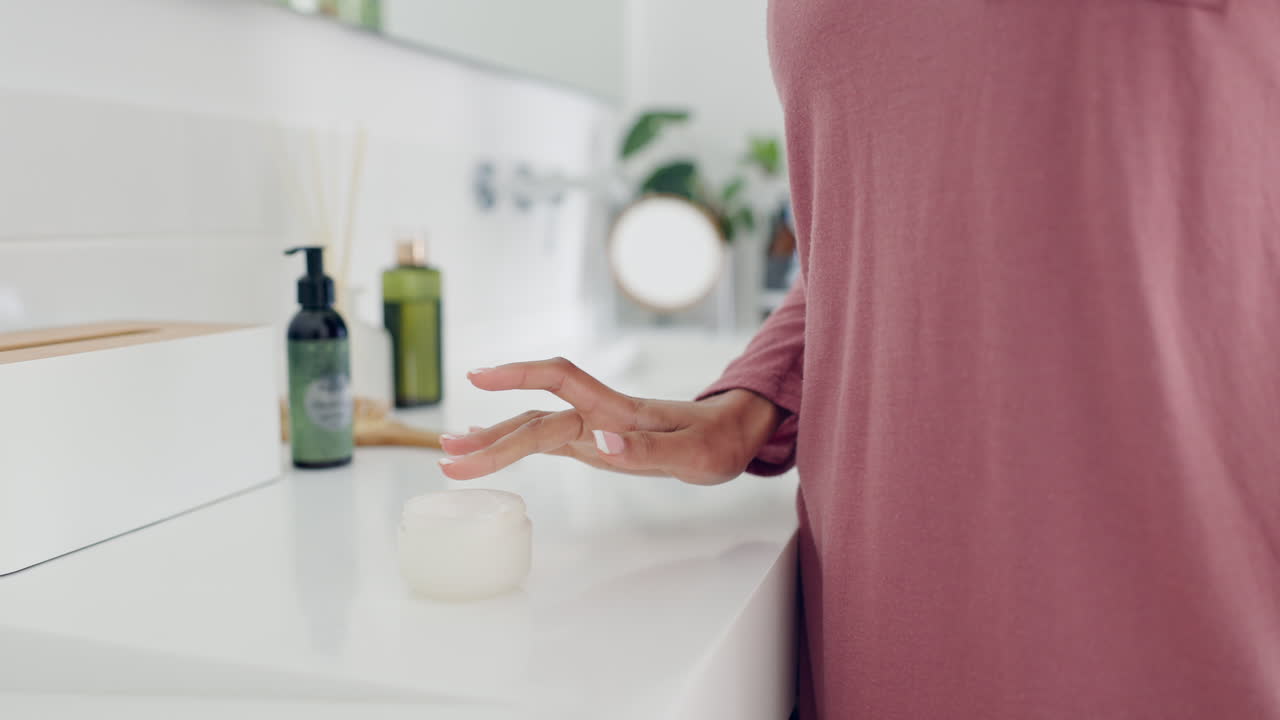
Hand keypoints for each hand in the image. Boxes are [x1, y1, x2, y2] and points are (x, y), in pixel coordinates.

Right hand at [438, 357, 782, 484]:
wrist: (731, 434)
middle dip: (490, 437)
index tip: (478, 377)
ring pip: (533, 427)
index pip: (560, 379)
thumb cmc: (717, 444)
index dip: (519, 373)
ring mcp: (592, 427)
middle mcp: (597, 414)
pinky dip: (511, 442)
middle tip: (446, 458)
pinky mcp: (594, 442)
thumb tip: (601, 443)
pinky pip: (543, 438)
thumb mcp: (696, 455)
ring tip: (447, 453)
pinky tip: (485, 445)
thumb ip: (649, 451)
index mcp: (618, 410)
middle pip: (534, 417)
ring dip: (492, 438)